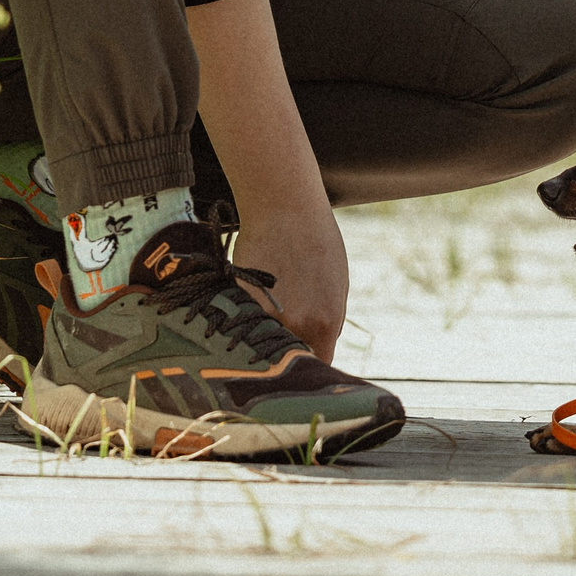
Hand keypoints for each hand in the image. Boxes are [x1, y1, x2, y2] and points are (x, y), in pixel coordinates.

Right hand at [228, 196, 350, 360]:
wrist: (285, 208)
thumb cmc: (317, 242)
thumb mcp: (335, 289)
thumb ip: (325, 324)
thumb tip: (314, 351)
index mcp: (324, 324)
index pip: (316, 367)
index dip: (309, 368)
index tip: (303, 365)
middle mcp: (294, 325)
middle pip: (287, 358)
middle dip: (284, 355)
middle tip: (282, 341)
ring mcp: (263, 315)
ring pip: (262, 342)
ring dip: (262, 337)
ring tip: (265, 318)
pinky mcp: (239, 300)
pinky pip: (242, 324)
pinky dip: (244, 321)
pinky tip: (250, 303)